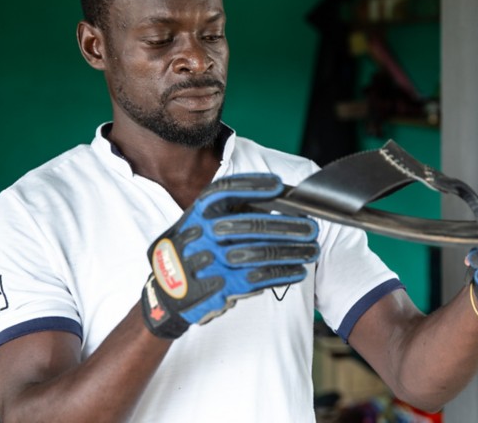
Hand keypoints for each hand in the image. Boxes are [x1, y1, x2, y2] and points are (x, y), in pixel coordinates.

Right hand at [141, 173, 319, 338]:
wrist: (166, 292)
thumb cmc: (193, 250)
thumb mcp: (198, 223)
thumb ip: (228, 211)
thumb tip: (273, 197)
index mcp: (197, 213)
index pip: (226, 191)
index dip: (253, 186)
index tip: (278, 185)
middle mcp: (203, 234)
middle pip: (251, 225)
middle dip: (286, 226)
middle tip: (311, 227)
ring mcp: (212, 262)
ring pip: (261, 253)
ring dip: (292, 252)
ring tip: (311, 249)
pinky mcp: (222, 286)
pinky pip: (259, 278)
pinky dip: (282, 273)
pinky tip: (298, 269)